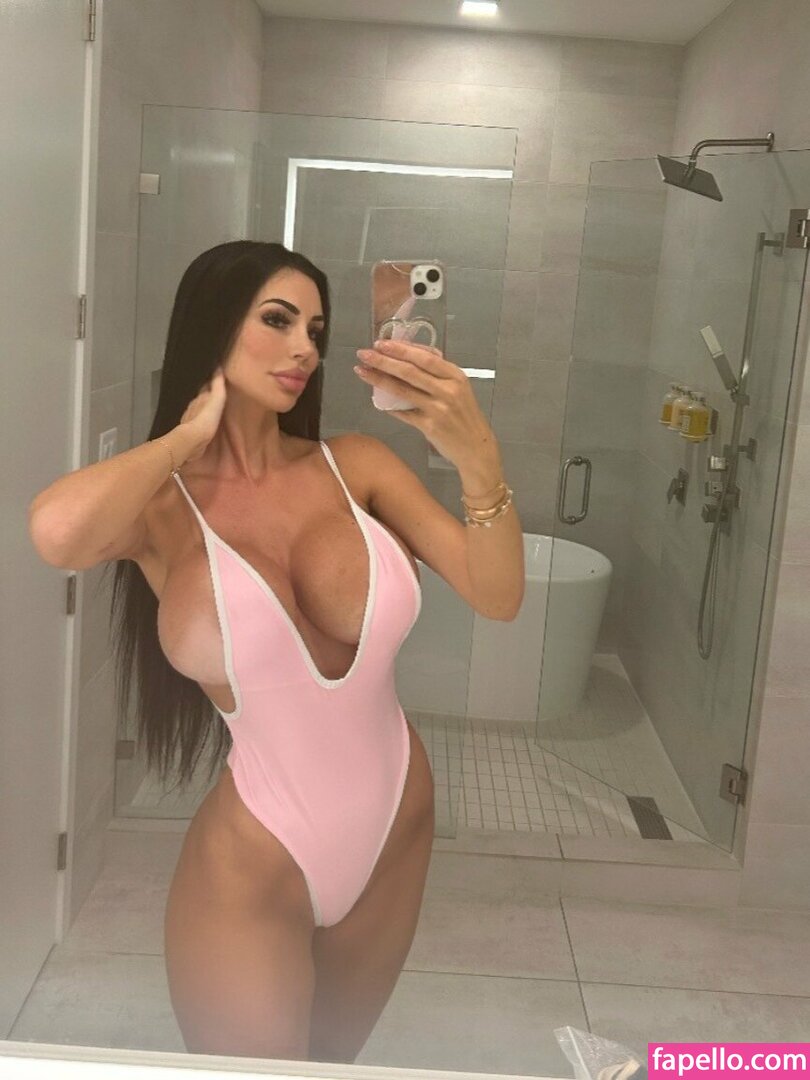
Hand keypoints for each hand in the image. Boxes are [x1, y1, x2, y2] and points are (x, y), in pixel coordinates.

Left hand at [177, 367, 226, 462]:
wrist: (193, 440)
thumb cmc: (206, 418)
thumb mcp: (216, 399)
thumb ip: (217, 385)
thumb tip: (218, 367)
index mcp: (199, 397)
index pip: (206, 386)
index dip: (212, 383)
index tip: (217, 380)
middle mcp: (193, 405)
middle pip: (201, 397)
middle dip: (207, 395)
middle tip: (216, 394)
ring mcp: (190, 418)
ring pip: (198, 409)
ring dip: (203, 407)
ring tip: (211, 408)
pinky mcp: (190, 430)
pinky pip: (197, 421)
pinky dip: (200, 419)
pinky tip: (204, 422)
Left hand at [354, 340, 497, 469]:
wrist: (476, 447)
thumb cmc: (465, 415)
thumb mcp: (459, 388)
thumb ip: (438, 373)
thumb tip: (408, 355)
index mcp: (456, 376)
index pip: (424, 357)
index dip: (400, 349)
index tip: (381, 343)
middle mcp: (448, 390)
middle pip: (410, 371)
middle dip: (383, 360)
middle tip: (363, 354)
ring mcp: (439, 409)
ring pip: (403, 390)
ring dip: (379, 379)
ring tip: (362, 371)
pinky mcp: (430, 427)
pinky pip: (404, 413)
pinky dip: (389, 406)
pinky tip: (377, 401)